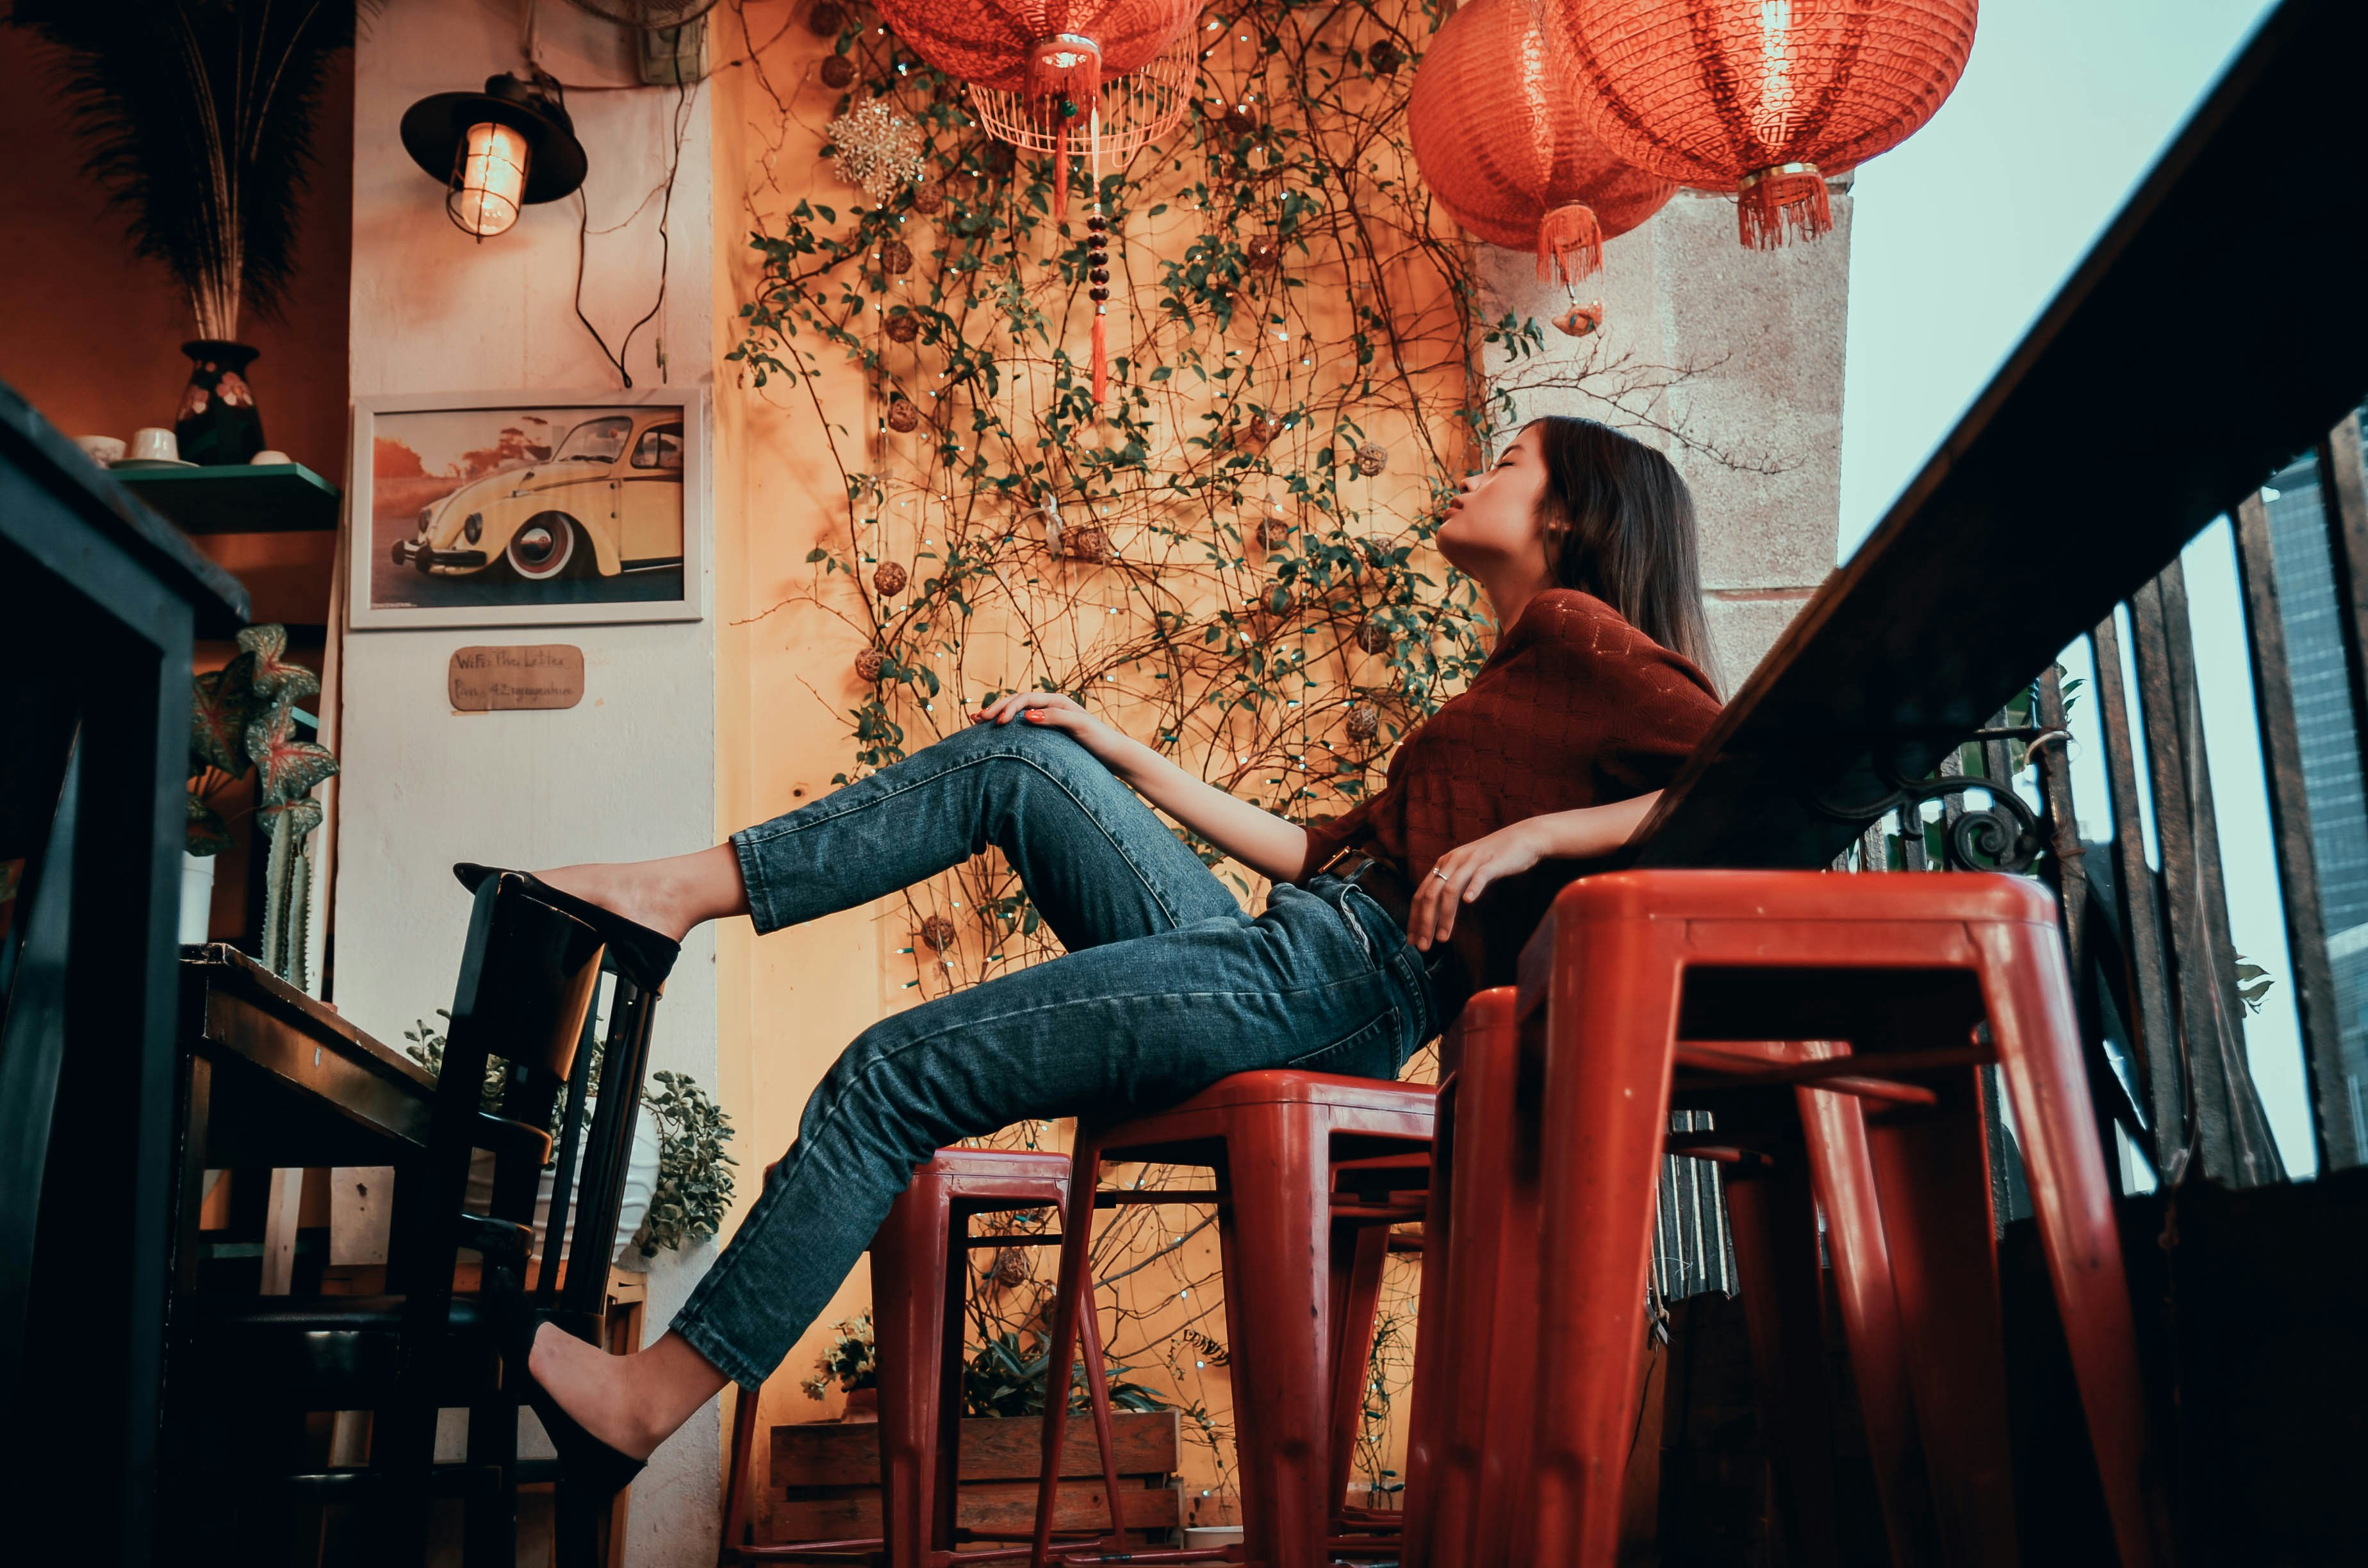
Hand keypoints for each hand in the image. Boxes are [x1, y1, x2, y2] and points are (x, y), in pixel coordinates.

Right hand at [970, 690, 1123, 760]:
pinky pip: (1022, 723)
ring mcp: (1048, 718)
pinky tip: (995, 731)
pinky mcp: (1048, 731)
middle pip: (1017, 701)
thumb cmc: (1099, 740)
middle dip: (997, 708)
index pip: (1025, 699)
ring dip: (998, 714)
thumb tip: (1027, 715)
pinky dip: (1008, 724)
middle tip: (976, 719)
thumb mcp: (1079, 726)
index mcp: (1056, 701)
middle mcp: (1051, 706)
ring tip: (977, 720)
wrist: (1113, 753)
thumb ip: (1055, 717)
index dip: (1008, 708)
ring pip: (1017, 711)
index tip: (997, 724)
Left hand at [1408, 820, 1546, 950]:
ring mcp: (1472, 861)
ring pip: (1450, 890)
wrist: (1524, 837)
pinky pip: (1480, 876)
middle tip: (1422, 947)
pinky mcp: (1492, 862)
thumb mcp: (1467, 871)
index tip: (1411, 940)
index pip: (1421, 894)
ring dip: (1444, 916)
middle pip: (1430, 894)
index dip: (1414, 918)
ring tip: (1442, 938)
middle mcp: (1453, 861)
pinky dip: (1472, 889)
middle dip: (1424, 923)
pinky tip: (1468, 903)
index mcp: (1444, 864)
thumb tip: (1437, 912)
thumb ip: (1453, 886)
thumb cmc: (1495, 859)